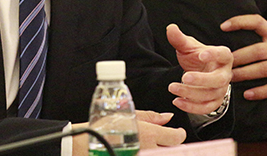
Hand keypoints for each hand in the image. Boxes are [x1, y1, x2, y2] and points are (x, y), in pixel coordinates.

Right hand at [71, 111, 185, 154]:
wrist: (88, 143)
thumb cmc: (105, 127)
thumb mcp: (129, 115)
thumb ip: (152, 117)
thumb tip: (168, 117)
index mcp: (150, 134)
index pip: (177, 137)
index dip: (179, 133)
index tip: (177, 132)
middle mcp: (150, 150)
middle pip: (174, 150)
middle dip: (171, 144)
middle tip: (162, 139)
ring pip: (163, 154)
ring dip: (161, 150)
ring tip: (149, 145)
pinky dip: (151, 153)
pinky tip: (142, 149)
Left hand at [166, 23, 232, 114]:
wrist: (199, 71)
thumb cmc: (197, 58)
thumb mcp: (187, 47)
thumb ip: (179, 39)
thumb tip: (170, 28)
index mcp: (223, 56)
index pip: (223, 54)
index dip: (214, 55)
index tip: (201, 54)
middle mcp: (225, 73)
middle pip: (219, 79)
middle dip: (201, 80)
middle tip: (184, 77)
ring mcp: (221, 89)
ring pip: (210, 95)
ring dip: (191, 93)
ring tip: (173, 88)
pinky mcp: (215, 102)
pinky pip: (206, 108)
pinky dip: (192, 107)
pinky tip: (178, 101)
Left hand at [220, 14, 266, 99]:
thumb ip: (261, 37)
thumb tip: (234, 40)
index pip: (257, 22)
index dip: (240, 22)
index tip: (223, 26)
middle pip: (257, 51)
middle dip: (238, 57)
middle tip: (223, 63)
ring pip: (263, 69)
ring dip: (244, 74)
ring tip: (230, 77)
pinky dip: (260, 91)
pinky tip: (248, 94)